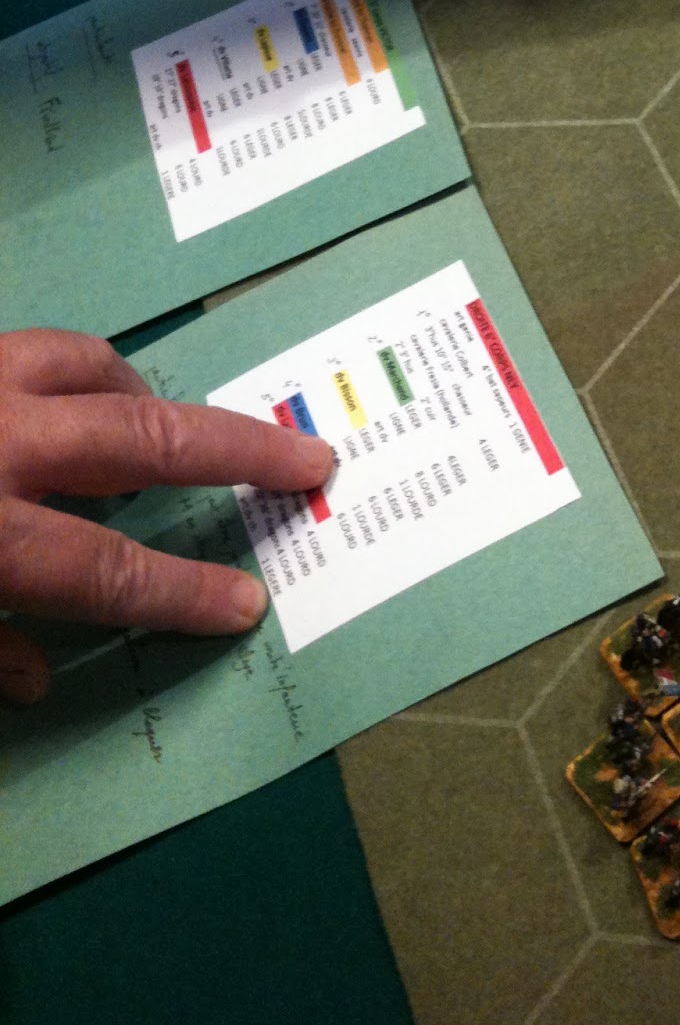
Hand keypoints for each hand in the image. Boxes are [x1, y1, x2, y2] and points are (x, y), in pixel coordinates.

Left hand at [0, 329, 332, 705]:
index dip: (182, 593)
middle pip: (140, 438)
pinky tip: (64, 409)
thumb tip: (36, 676)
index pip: (104, 571)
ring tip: (161, 422)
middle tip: (307, 461)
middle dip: (237, 451)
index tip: (245, 604)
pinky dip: (65, 375)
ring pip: (83, 365)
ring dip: (139, 396)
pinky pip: (27, 348)